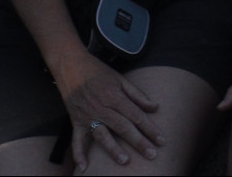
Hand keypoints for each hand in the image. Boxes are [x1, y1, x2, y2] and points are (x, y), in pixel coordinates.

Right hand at [58, 51, 163, 169]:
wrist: (70, 65)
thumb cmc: (98, 72)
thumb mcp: (120, 78)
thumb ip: (137, 94)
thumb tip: (155, 107)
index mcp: (114, 95)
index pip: (136, 115)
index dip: (150, 128)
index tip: (161, 140)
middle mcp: (101, 107)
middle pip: (123, 127)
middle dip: (138, 142)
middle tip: (152, 155)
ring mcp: (87, 115)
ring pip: (102, 135)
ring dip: (113, 149)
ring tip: (125, 161)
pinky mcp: (76, 122)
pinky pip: (77, 140)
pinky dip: (78, 154)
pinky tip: (84, 167)